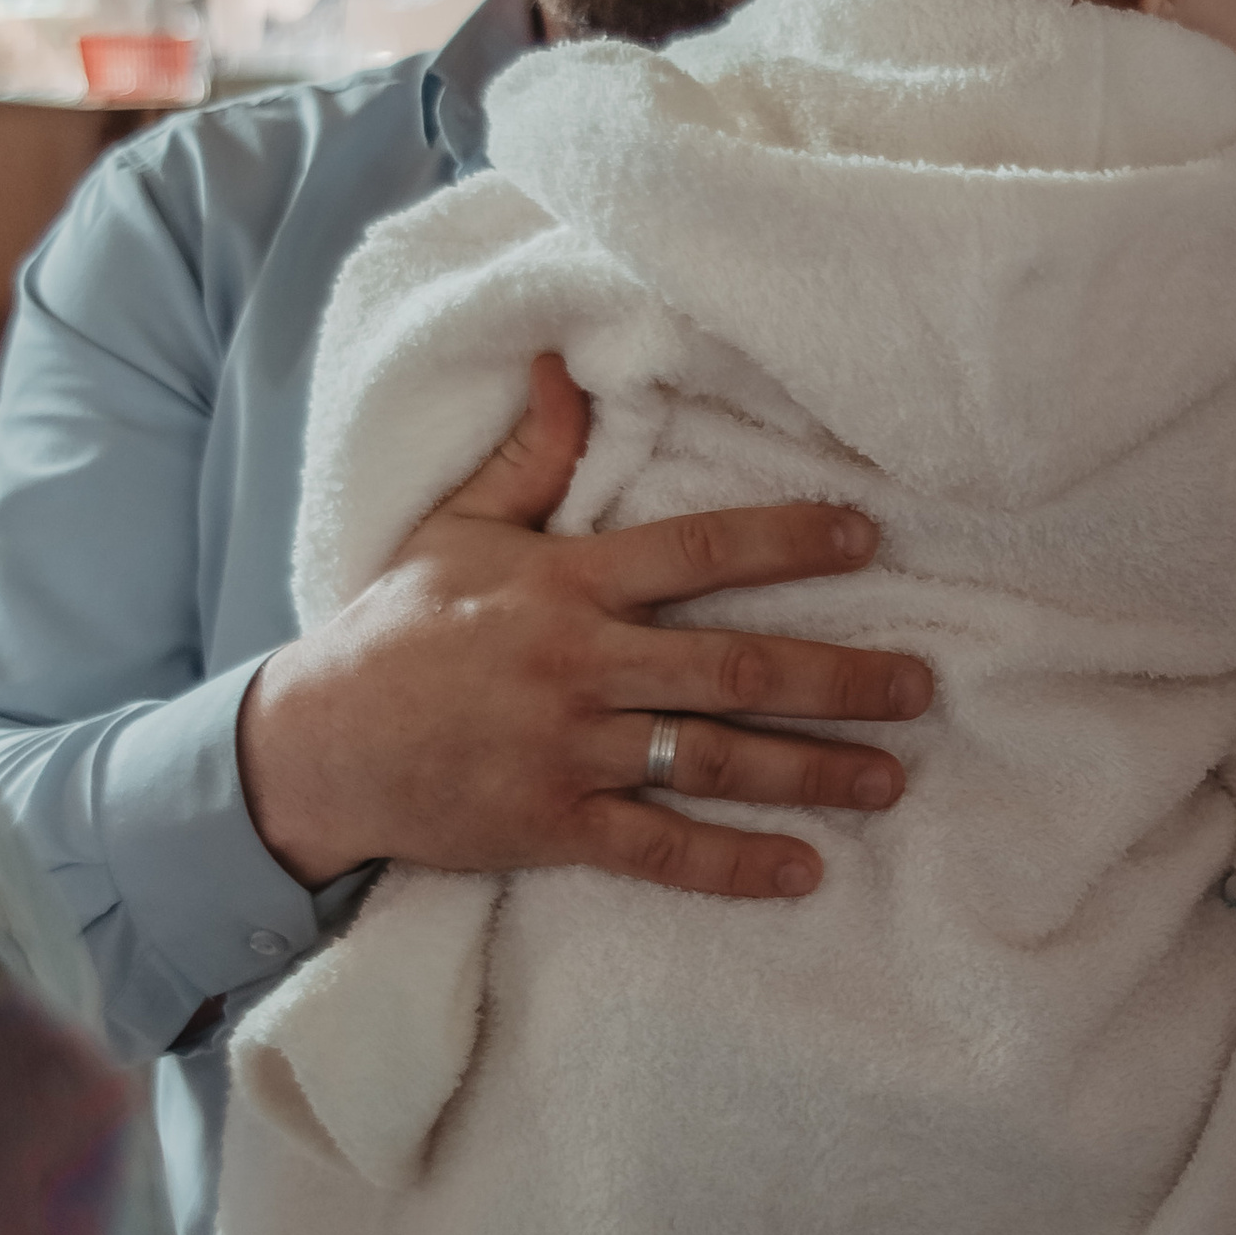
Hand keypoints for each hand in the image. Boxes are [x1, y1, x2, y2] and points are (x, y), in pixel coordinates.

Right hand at [237, 352, 932, 902]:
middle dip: (837, 677)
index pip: (698, 551)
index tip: (867, 538)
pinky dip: (732, 865)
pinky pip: (659, 851)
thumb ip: (529, 455)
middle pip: (733, 666)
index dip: (788, 540)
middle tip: (921, 686)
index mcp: (566, 583)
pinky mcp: (552, 827)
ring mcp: (568, 752)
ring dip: (811, 771)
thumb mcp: (456, 526)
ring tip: (890, 778)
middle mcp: (579, 665)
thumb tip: (564, 363)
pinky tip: (804, 871)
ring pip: (712, 760)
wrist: (314, 745)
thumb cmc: (392, 629)